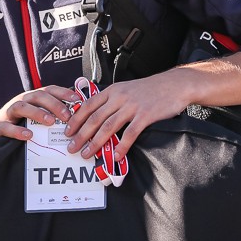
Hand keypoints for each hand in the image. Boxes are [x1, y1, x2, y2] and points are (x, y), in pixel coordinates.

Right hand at [0, 85, 80, 141]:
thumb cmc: (16, 123)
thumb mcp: (33, 116)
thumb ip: (49, 114)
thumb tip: (74, 117)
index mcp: (31, 99)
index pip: (48, 90)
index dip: (63, 92)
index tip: (77, 99)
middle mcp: (20, 101)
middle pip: (37, 96)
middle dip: (53, 104)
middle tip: (67, 115)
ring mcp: (8, 113)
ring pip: (21, 106)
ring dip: (37, 113)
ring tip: (50, 122)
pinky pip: (7, 127)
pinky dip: (18, 131)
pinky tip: (29, 135)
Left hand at [63, 75, 188, 161]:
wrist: (174, 85)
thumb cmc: (149, 89)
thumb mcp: (126, 89)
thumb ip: (112, 100)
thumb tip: (96, 116)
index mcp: (112, 90)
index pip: (88, 105)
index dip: (76, 120)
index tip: (67, 132)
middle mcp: (119, 97)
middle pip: (94, 118)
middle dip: (81, 135)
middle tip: (72, 148)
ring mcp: (132, 106)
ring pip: (108, 126)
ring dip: (96, 142)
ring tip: (87, 154)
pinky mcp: (145, 115)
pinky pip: (130, 133)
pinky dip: (121, 146)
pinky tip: (115, 156)